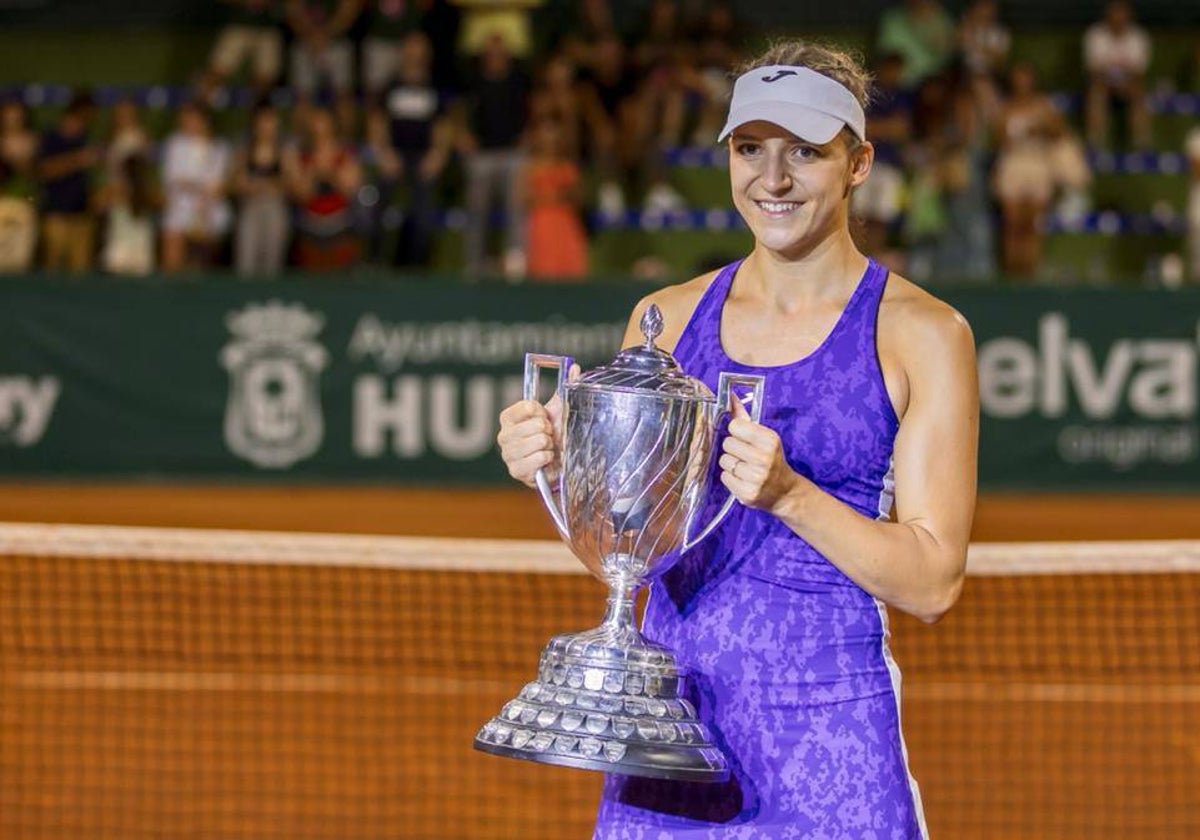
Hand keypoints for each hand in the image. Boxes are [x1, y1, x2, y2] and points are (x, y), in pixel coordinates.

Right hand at [496, 364, 578, 487]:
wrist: (554, 462)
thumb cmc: (551, 435)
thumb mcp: (556, 411)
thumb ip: (563, 389)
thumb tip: (574, 368)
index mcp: (509, 417)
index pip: (528, 406)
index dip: (541, 412)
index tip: (544, 416)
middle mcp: (504, 435)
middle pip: (535, 425)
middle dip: (548, 430)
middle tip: (548, 435)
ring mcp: (508, 454)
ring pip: (538, 441)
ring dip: (549, 444)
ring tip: (547, 447)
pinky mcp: (516, 471)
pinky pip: (539, 458)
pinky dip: (547, 458)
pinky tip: (546, 459)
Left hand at [718, 395, 799, 513]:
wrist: (784, 491)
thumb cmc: (770, 459)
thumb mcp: (763, 437)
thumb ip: (744, 417)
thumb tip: (729, 396)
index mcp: (770, 440)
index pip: (735, 426)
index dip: (737, 432)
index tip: (745, 439)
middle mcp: (764, 458)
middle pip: (727, 443)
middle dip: (733, 449)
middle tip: (746, 456)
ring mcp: (756, 477)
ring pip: (724, 460)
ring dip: (731, 464)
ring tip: (745, 468)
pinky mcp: (748, 493)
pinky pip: (724, 477)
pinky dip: (731, 478)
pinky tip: (743, 479)